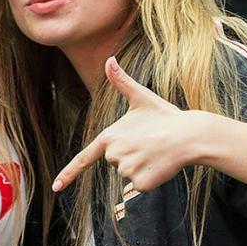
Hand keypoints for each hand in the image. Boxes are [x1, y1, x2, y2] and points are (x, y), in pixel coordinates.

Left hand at [52, 57, 196, 194]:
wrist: (191, 135)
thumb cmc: (166, 117)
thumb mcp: (141, 98)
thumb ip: (121, 82)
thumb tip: (109, 59)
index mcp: (109, 137)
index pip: (84, 158)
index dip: (68, 174)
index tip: (55, 187)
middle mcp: (113, 155)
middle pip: (116, 162)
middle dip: (131, 155)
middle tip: (149, 143)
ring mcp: (126, 170)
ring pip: (129, 174)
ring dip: (142, 167)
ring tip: (156, 152)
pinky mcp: (140, 183)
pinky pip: (140, 185)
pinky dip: (151, 179)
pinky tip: (161, 165)